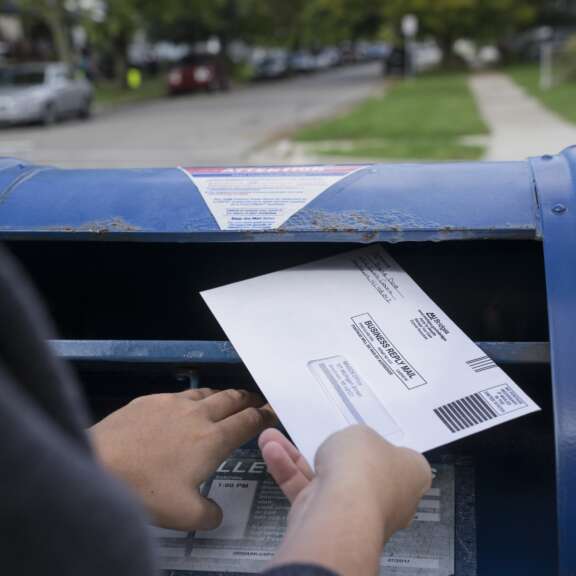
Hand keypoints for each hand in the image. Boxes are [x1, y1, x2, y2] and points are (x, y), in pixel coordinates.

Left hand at [91, 388, 274, 530]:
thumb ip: (209, 515)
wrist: (100, 462)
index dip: (264, 416)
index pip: (248, 421)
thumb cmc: (144, 488)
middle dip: (247, 400)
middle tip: (254, 402)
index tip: (271, 413)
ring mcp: (172, 404)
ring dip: (222, 396)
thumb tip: (216, 514)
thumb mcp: (184, 515)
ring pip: (207, 393)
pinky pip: (180, 394)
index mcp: (212, 439)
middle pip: (232, 399)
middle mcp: (197, 415)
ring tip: (225, 400)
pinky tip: (183, 406)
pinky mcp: (149, 400)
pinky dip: (192, 398)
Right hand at [259, 426, 430, 574]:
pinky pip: (306, 490)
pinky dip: (288, 470)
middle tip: (322, 432)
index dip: (383, 444)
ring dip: (297, 457)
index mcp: (413, 475)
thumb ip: (356, 440)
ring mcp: (358, 511)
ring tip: (273, 437)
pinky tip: (270, 450)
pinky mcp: (328, 520)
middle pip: (361, 468)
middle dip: (335, 451)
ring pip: (326, 477)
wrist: (342, 509)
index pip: (402, 457)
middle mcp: (389, 497)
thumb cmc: (366, 468)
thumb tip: (350, 450)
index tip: (367, 432)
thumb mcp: (362, 433)